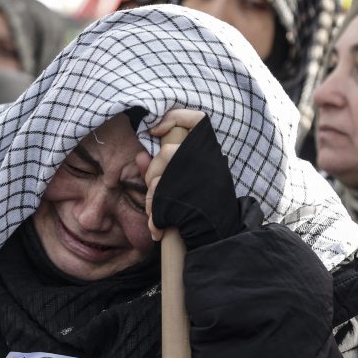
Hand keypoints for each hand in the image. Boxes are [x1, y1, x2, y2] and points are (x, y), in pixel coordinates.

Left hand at [144, 109, 205, 240]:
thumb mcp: (185, 184)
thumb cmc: (201, 211)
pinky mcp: (189, 199)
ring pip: (159, 177)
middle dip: (153, 174)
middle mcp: (208, 162)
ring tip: (157, 217)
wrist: (216, 240)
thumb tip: (140, 156)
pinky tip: (159, 229)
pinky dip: (155, 216)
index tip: (155, 131)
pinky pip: (160, 199)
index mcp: (209, 154)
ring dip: (153, 199)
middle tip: (155, 193)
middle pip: (166, 153)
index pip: (197, 119)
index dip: (175, 117)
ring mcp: (199, 180)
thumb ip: (161, 169)